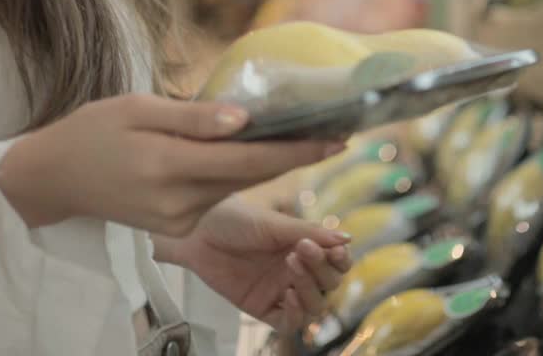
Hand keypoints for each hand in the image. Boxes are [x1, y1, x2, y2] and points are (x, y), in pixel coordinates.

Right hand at [0, 94, 344, 235]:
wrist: (53, 179)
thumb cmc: (94, 130)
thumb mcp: (137, 108)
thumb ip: (192, 117)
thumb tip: (243, 119)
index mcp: (167, 165)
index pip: (248, 160)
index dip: (297, 150)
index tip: (336, 138)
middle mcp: (178, 201)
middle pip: (252, 176)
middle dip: (298, 156)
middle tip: (340, 132)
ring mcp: (178, 220)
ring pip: (239, 187)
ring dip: (272, 163)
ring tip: (310, 135)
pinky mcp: (177, 228)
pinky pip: (220, 196)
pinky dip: (240, 174)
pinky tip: (258, 151)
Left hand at [155, 197, 354, 330]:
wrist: (196, 231)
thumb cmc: (234, 219)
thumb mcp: (274, 222)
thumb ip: (311, 231)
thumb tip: (347, 238)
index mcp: (305, 247)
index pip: (337, 262)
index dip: (341, 259)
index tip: (335, 250)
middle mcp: (297, 270)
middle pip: (330, 284)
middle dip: (322, 269)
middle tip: (301, 249)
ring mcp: (280, 290)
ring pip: (314, 306)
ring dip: (309, 289)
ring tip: (292, 266)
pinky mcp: (262, 308)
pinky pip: (289, 323)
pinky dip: (295, 314)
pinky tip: (288, 296)